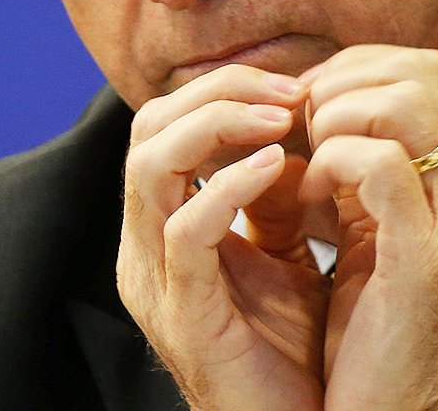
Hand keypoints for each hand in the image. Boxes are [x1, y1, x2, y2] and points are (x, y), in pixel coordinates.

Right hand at [117, 66, 327, 410]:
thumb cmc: (293, 353)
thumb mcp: (284, 253)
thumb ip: (274, 194)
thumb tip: (293, 119)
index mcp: (161, 227)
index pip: (161, 125)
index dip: (220, 90)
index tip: (291, 85)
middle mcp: (144, 247)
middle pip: (146, 131)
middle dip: (217, 93)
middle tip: (289, 89)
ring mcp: (155, 280)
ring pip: (148, 166)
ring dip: (217, 125)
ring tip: (281, 117)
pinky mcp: (182, 312)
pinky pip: (186, 230)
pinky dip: (227, 184)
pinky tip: (276, 166)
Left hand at [299, 46, 437, 410]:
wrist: (392, 410)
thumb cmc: (366, 325)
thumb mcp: (353, 225)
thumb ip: (340, 166)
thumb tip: (291, 107)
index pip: (415, 67)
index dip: (347, 71)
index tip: (300, 113)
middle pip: (416, 69)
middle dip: (339, 85)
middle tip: (299, 135)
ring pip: (404, 101)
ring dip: (335, 119)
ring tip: (307, 166)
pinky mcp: (424, 256)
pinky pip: (383, 164)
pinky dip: (332, 165)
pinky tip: (311, 203)